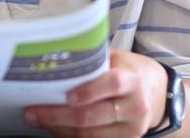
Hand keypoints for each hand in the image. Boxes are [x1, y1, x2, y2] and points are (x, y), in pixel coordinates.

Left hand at [23, 49, 168, 137]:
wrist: (156, 94)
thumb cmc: (129, 71)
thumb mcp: (117, 59)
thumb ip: (94, 63)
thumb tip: (57, 63)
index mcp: (133, 80)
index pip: (112, 84)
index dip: (89, 91)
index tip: (66, 95)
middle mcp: (135, 107)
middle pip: (93, 115)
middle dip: (58, 115)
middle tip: (33, 112)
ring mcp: (131, 129)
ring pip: (89, 134)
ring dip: (59, 128)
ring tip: (38, 119)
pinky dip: (69, 135)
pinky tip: (55, 127)